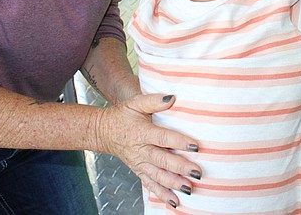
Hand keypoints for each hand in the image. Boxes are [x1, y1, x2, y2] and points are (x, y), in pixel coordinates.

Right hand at [96, 93, 199, 207]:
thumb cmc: (122, 115)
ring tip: (189, 188)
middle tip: (197, 172)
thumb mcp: (135, 103)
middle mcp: (141, 151)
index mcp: (142, 133)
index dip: (179, 142)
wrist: (103, 131)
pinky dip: (162, 194)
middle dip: (181, 168)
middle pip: (162, 161)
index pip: (163, 138)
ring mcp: (139, 163)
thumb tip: (173, 98)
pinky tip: (174, 201)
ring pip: (158, 176)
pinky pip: (150, 185)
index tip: (195, 146)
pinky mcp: (139, 171)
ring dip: (174, 183)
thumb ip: (154, 100)